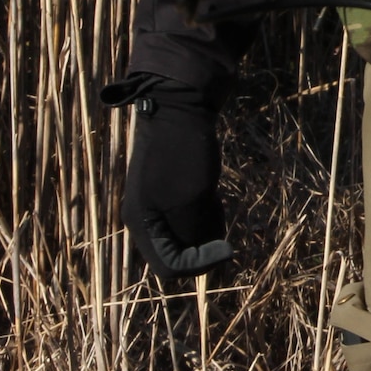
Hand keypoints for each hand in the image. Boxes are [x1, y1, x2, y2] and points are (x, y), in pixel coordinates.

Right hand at [116, 77, 233, 277]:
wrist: (180, 102)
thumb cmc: (183, 152)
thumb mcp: (192, 199)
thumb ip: (192, 234)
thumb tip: (198, 253)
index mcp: (142, 223)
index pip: (169, 268)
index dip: (201, 265)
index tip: (228, 248)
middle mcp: (145, 214)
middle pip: (177, 250)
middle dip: (204, 241)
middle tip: (219, 211)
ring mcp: (156, 197)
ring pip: (186, 230)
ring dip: (206, 223)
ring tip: (214, 197)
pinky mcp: (170, 182)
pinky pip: (188, 210)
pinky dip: (204, 207)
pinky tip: (212, 188)